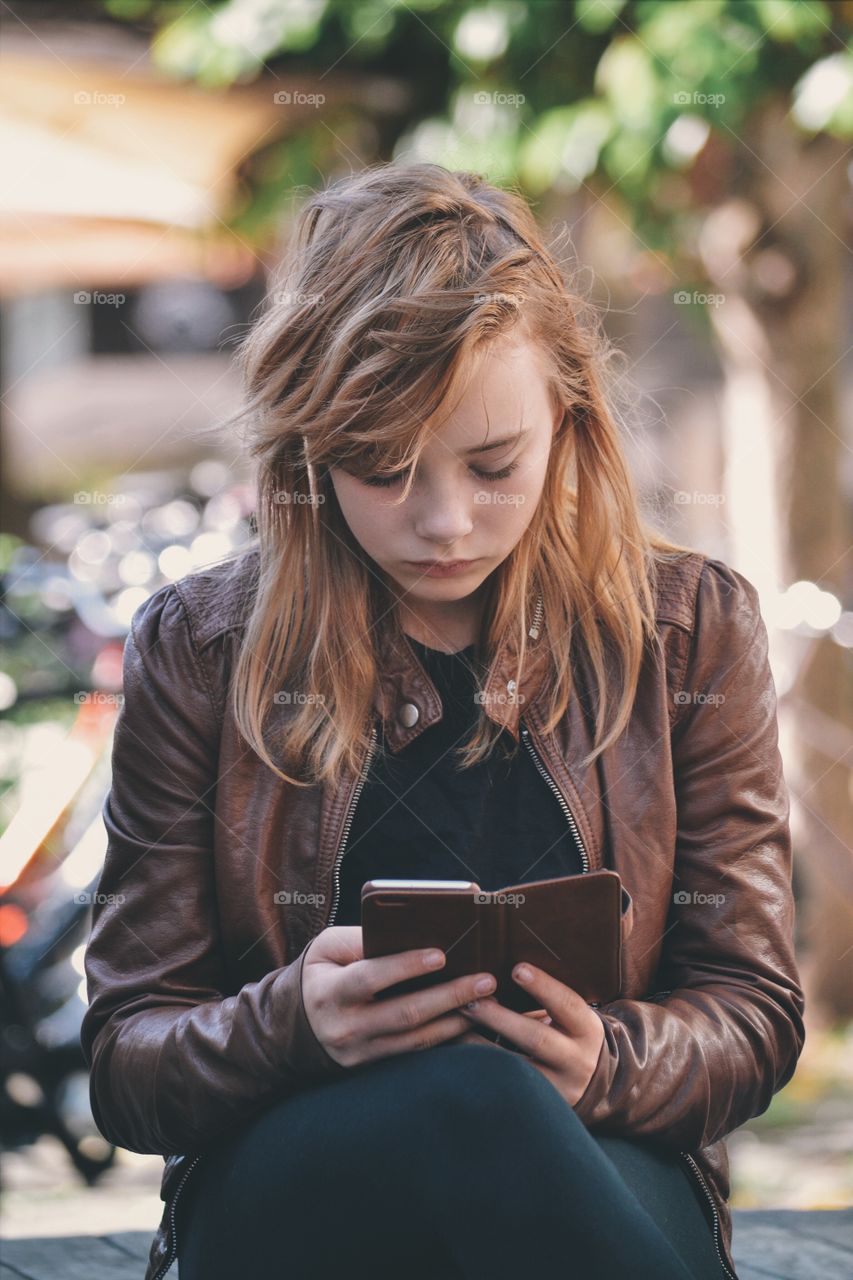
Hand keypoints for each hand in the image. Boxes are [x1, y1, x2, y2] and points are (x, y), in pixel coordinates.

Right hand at [300, 926, 499, 1068]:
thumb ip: (362, 940)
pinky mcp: (374, 1066)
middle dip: (449, 996)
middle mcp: (345, 1027)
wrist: (298, 1022)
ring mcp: (361, 1053)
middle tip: (485, 980)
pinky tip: (473, 1025)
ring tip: (489, 1002)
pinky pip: (416, 1054)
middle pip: (404, 1013)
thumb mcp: (328, 948)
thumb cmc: (322, 972)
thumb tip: (410, 932)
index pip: (370, 979)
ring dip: (457, 1021)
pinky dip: (448, 1040)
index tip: (441, 955)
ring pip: (417, 1039)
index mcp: (331, 992)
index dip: (404, 966)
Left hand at [457, 963, 605, 1105]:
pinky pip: (505, 1088)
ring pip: (515, 1068)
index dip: (543, 986)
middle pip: (536, 1038)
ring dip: (480, 1046)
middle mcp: (576, 1060)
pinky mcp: (539, 1105)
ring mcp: (558, 1087)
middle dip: (499, 1019)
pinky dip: (480, 1070)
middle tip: (470, 1000)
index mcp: (586, 1029)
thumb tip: (506, 969)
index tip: (517, 969)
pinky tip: (457, 1056)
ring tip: (454, 1026)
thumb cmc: (570, 1034)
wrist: (590, 1083)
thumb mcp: (572, 1017)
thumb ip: (549, 999)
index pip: (567, 1004)